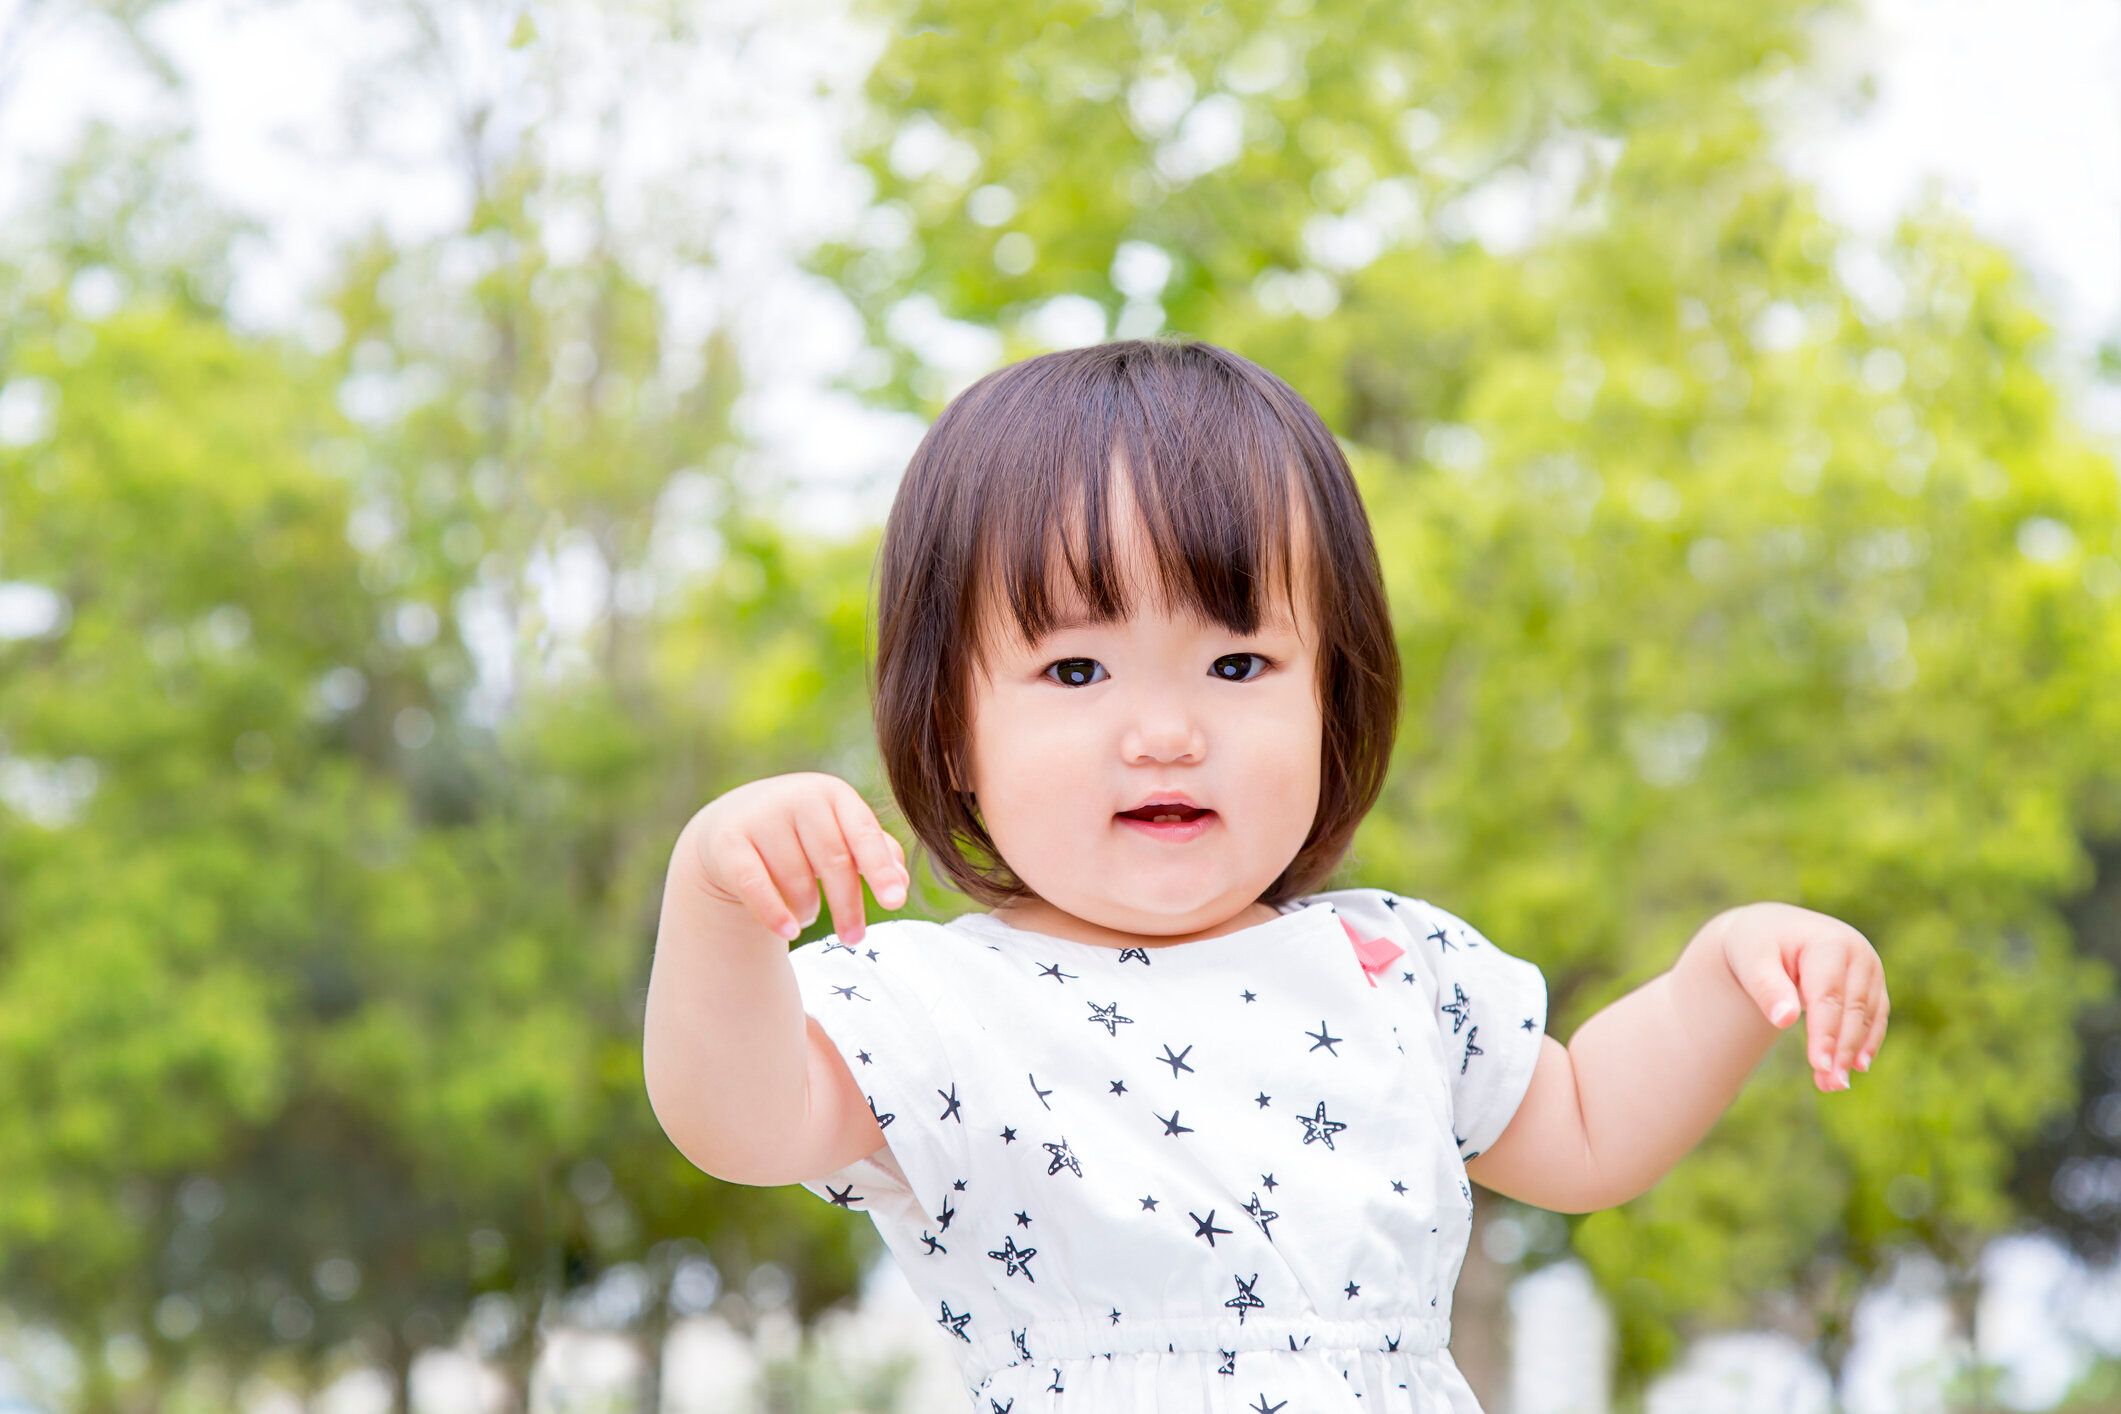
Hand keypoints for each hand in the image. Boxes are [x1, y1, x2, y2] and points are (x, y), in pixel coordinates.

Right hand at [686, 772, 909, 944]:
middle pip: (834, 860)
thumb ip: (877, 854)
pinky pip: (756, 886)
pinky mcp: (727, 843)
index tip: (895, 903)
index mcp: (832, 793)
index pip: (863, 833)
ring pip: (797, 878)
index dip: (880, 869)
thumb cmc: (802, 835)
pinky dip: (775, 913)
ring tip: (808, 912)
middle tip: (855, 939)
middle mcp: (796, 797)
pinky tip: (790, 932)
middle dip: (848, 905)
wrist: (731, 825)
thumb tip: (901, 883)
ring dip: (809, 907)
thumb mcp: (841, 834)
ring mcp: (759, 817)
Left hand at [1716, 902, 1888, 1092]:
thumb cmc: (1757, 946)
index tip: (1818, 1065)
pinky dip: (1865, 1043)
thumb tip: (1784, 1020)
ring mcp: (1870, 968)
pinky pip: (1874, 1017)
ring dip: (1853, 1052)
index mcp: (1829, 942)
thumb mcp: (1752, 961)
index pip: (1828, 996)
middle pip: (1852, 1009)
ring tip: (1833, 1084)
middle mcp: (1857, 952)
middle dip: (1841, 1049)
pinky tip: (1854, 1067)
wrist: (1771, 932)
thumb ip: (1767, 988)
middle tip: (1831, 1085)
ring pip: (1866, 1017)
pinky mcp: (1872, 983)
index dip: (1825, 1033)